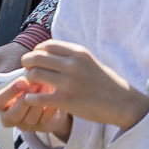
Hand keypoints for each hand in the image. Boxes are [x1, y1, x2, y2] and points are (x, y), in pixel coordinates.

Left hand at [0, 40, 148, 136]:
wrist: (121, 102)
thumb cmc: (104, 82)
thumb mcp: (89, 61)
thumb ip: (71, 57)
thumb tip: (48, 54)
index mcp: (79, 52)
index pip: (47, 45)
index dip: (36, 52)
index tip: (36, 60)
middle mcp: (73, 64)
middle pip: (36, 57)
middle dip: (27, 64)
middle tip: (28, 72)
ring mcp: (69, 82)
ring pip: (33, 74)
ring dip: (28, 80)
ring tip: (32, 86)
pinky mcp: (66, 101)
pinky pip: (37, 97)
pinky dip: (31, 98)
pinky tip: (34, 100)